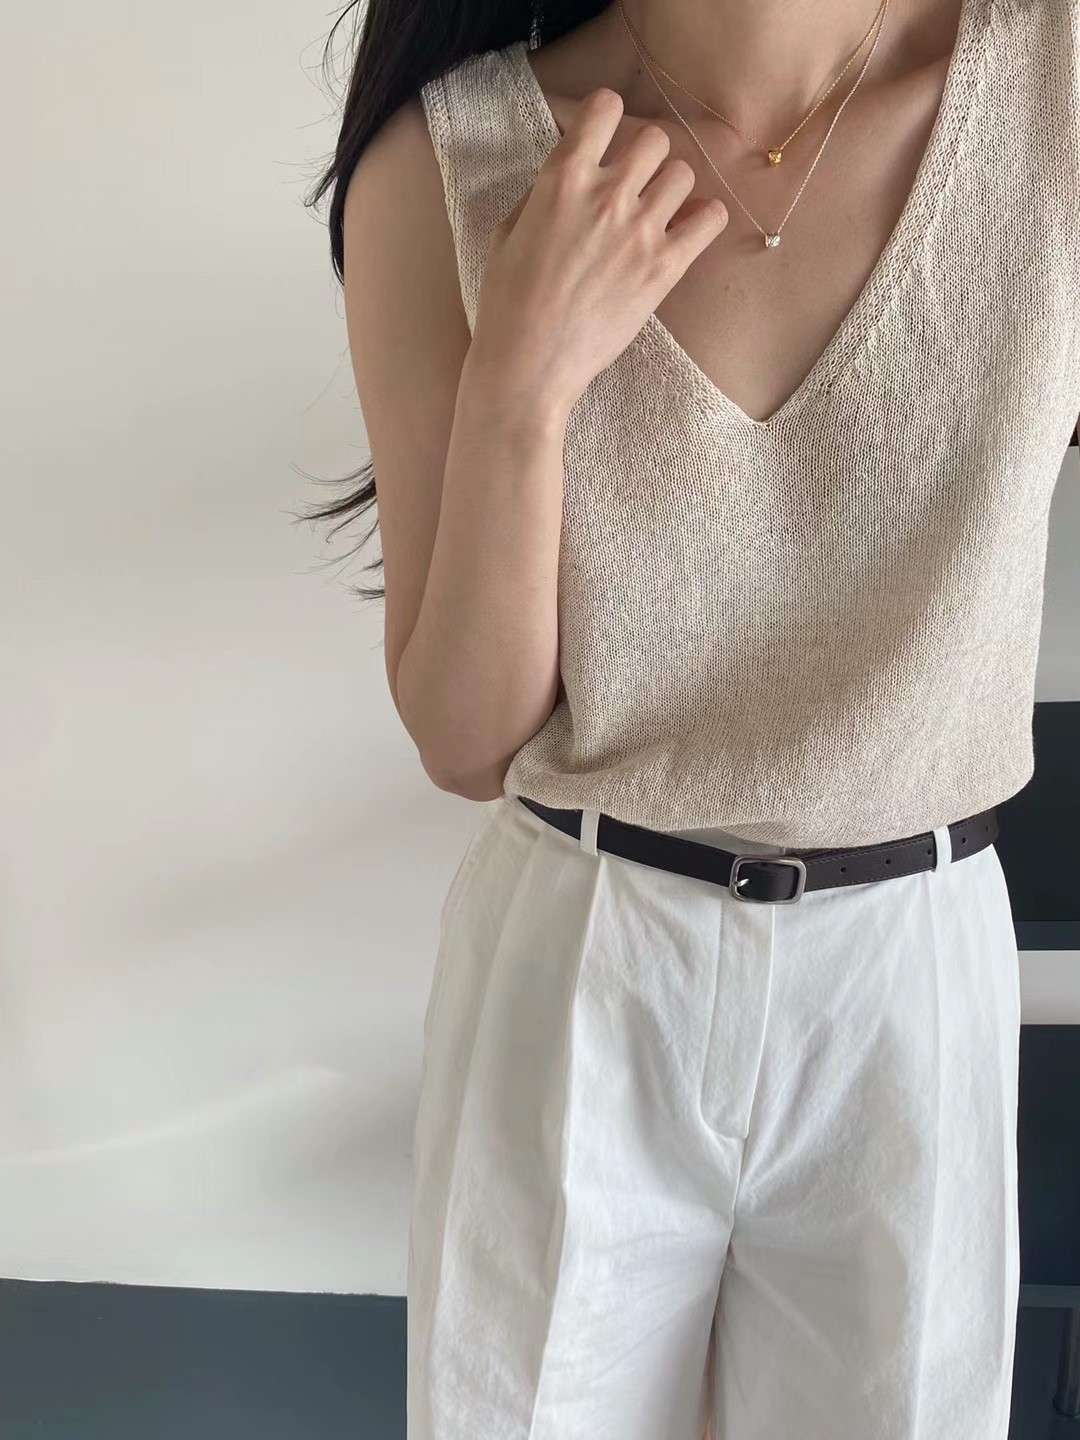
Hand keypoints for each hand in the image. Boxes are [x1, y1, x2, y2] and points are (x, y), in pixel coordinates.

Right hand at [470, 85, 728, 411]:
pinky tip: (689, 231)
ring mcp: (640, 230)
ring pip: (684, 174)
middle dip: (646, 158)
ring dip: (673, 189)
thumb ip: (542, 195)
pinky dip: (705, 219)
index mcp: (562, 178)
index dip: (607, 119)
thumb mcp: (507, 233)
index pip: (605, 107)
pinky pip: (710, 219)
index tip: (605, 140)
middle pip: (654, 139)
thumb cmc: (507, 305)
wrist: (529, 366)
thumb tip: (570, 179)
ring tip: (658, 214)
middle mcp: (606, 194)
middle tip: (635, 186)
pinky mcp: (664, 268)